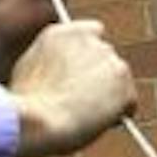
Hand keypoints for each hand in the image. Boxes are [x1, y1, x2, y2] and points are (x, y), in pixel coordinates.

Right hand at [8, 20, 133, 156]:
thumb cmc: (27, 105)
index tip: (83, 74)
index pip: (92, 33)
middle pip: (107, 58)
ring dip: (110, 96)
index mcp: (64, 32)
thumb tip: (59, 71)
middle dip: (99, 77)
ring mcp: (110, 58)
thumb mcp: (29, 70)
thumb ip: (51, 61)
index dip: (88, 56)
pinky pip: (129, 103)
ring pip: (119, 82)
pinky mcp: (123, 81)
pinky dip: (120, 114)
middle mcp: (91, 39)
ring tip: (86, 117)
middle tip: (84, 102)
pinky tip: (100, 124)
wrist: (38, 119)